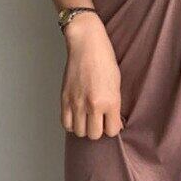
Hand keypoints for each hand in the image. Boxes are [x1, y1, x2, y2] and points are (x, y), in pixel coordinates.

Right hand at [60, 14, 122, 138]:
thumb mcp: (116, 84)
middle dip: (98, 129)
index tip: (111, 121)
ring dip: (84, 128)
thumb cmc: (105, 61)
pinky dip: (72, 123)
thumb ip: (114, 106)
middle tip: (99, 119)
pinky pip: (65, 123)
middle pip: (94, 135)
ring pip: (79, 132)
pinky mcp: (64, 99)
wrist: (86, 45)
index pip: (112, 131)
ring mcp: (76, 103)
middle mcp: (93, 105)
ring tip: (87, 117)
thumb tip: (112, 124)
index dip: (112, 128)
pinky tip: (77, 115)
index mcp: (110, 101)